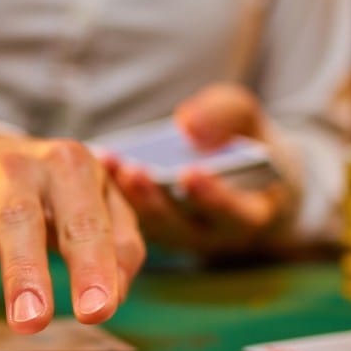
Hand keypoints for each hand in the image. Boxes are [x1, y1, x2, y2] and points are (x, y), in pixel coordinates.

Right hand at [0, 136, 145, 333]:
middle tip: (32, 322)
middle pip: (18, 217)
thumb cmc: (54, 194)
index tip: (95, 311)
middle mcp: (13, 166)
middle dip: (25, 271)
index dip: (91, 267)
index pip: (83, 222)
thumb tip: (113, 296)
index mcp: (67, 167)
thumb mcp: (100, 207)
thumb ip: (120, 247)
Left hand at [105, 83, 291, 254]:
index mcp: (251, 213)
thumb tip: (187, 124)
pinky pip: (128, 220)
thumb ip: (227, 115)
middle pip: (181, 227)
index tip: (189, 173)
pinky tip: (99, 163)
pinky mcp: (150, 228)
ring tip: (110, 164)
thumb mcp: (247, 119)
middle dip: (155, 201)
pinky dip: (113, 193)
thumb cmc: (243, 140)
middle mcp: (212, 234)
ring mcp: (177, 235)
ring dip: (128, 198)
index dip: (212, 197)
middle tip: (134, 171)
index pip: (234, 214)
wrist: (235, 171)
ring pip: (149, 227)